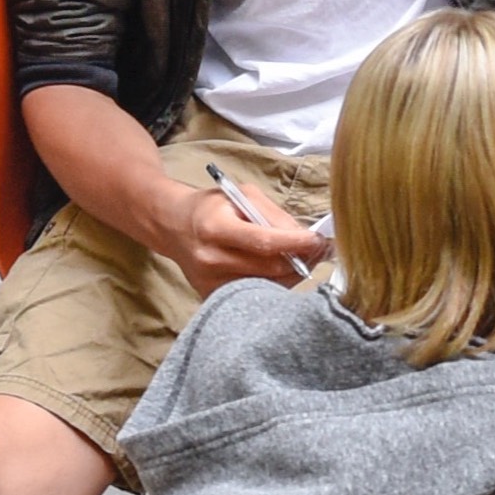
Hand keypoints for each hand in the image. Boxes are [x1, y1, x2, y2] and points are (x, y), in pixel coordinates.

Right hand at [156, 173, 326, 291]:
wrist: (173, 227)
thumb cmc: (211, 208)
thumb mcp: (240, 196)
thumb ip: (273, 214)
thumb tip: (305, 236)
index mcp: (215, 229)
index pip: (264, 242)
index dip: (295, 243)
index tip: (319, 240)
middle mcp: (211, 260)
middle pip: (270, 269)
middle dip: (302, 259)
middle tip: (321, 249)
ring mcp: (212, 283)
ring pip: (268, 286)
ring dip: (293, 273)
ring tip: (304, 257)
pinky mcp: (213, 297)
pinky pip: (255, 295)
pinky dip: (275, 284)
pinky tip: (282, 270)